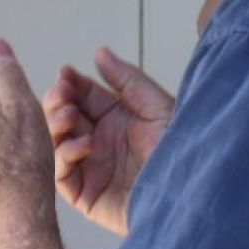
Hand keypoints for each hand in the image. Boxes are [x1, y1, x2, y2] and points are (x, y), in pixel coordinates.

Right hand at [43, 46, 172, 236]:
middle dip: (57, 102)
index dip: (72, 84)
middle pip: (65, 118)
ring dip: (56, 126)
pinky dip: (65, 156)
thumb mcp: (158, 107)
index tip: (66, 73)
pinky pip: (63, 175)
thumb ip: (128, 80)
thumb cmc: (185, 151)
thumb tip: (100, 52)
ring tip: (68, 115)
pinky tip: (84, 145)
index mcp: (117, 120)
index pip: (84, 97)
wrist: (193, 194)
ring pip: (57, 143)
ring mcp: (92, 169)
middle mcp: (101, 143)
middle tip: (60, 94)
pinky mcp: (88, 196)